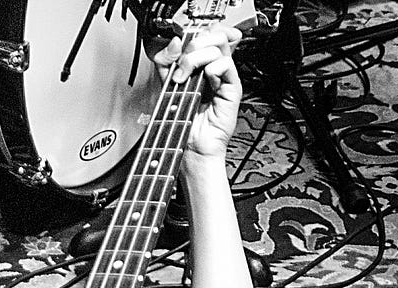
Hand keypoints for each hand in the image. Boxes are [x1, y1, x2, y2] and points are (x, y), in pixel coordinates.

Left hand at [155, 23, 242, 161]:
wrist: (188, 145)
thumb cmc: (181, 119)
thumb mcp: (167, 84)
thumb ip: (166, 62)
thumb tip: (174, 43)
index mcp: (202, 64)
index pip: (207, 35)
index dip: (196, 33)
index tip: (181, 43)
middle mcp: (215, 68)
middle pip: (215, 35)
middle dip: (194, 43)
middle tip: (182, 62)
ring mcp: (224, 77)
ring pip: (219, 46)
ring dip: (196, 57)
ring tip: (184, 76)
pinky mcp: (231, 89)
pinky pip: (226, 65)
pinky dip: (212, 67)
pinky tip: (203, 79)